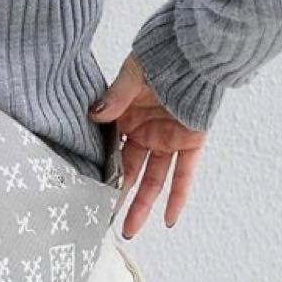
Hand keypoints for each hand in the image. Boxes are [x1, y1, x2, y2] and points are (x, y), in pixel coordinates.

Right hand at [88, 53, 205, 237]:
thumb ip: (115, 97)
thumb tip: (95, 114)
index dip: (100, 170)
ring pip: (153, 180)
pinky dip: (178, 197)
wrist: (195, 52)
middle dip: (117, 196)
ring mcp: (165, 140)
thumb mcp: (132, 75)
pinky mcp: (189, 143)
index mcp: (123, 117)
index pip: (108, 150)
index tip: (87, 191)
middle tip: (104, 220)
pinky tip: (169, 220)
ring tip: (129, 229)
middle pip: (128, 171)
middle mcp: (142, 132)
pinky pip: (184, 176)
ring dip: (143, 204)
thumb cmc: (159, 56)